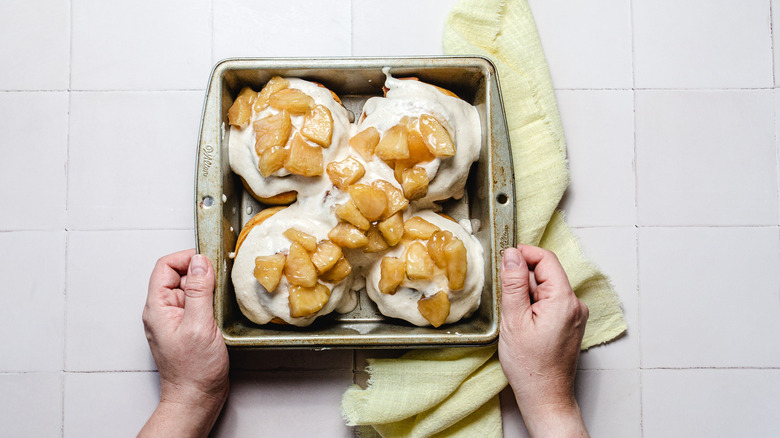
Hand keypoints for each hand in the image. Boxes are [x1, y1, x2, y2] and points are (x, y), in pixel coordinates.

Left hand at [139, 250, 228, 437]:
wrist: (196, 398)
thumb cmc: (193, 370)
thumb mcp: (199, 325)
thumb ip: (199, 291)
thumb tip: (200, 262)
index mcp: (158, 307)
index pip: (165, 266)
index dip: (186, 258)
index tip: (208, 260)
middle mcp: (163, 311)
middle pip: (179, 276)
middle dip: (201, 274)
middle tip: (220, 283)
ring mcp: (175, 320)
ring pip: (191, 290)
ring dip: (208, 290)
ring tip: (220, 302)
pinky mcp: (188, 327)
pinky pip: (198, 305)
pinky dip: (210, 303)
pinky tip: (220, 313)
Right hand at [498, 245, 588, 437]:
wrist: (545, 396)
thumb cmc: (530, 365)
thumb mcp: (514, 320)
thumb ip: (514, 283)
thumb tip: (511, 254)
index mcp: (564, 299)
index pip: (546, 259)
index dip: (524, 254)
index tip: (504, 258)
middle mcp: (575, 304)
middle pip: (547, 273)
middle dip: (523, 278)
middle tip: (505, 297)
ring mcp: (575, 314)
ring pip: (547, 288)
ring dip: (528, 293)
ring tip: (515, 317)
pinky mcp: (570, 323)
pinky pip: (551, 302)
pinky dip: (535, 305)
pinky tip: (524, 324)